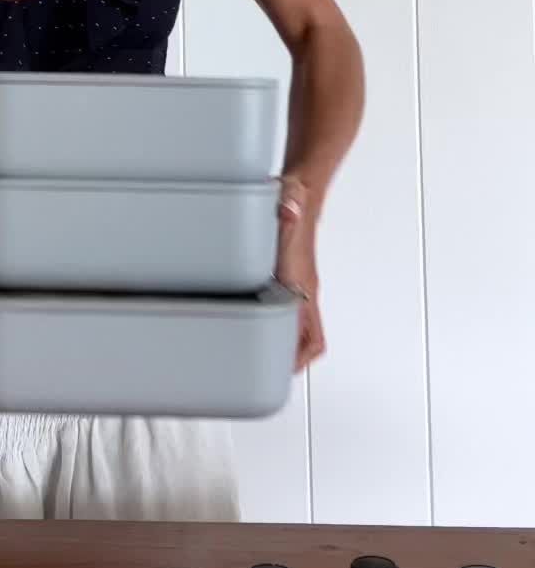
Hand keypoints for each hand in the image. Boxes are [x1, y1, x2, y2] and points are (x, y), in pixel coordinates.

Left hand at [274, 175, 324, 372]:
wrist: (301, 193)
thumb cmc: (294, 201)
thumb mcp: (289, 202)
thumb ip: (288, 206)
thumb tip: (288, 208)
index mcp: (303, 280)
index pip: (310, 330)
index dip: (299, 355)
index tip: (285, 370)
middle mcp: (305, 288)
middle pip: (310, 340)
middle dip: (294, 362)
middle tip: (271, 374)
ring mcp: (300, 286)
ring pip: (302, 330)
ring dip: (288, 346)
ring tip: (264, 360)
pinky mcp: (291, 280)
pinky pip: (291, 314)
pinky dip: (280, 327)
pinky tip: (256, 324)